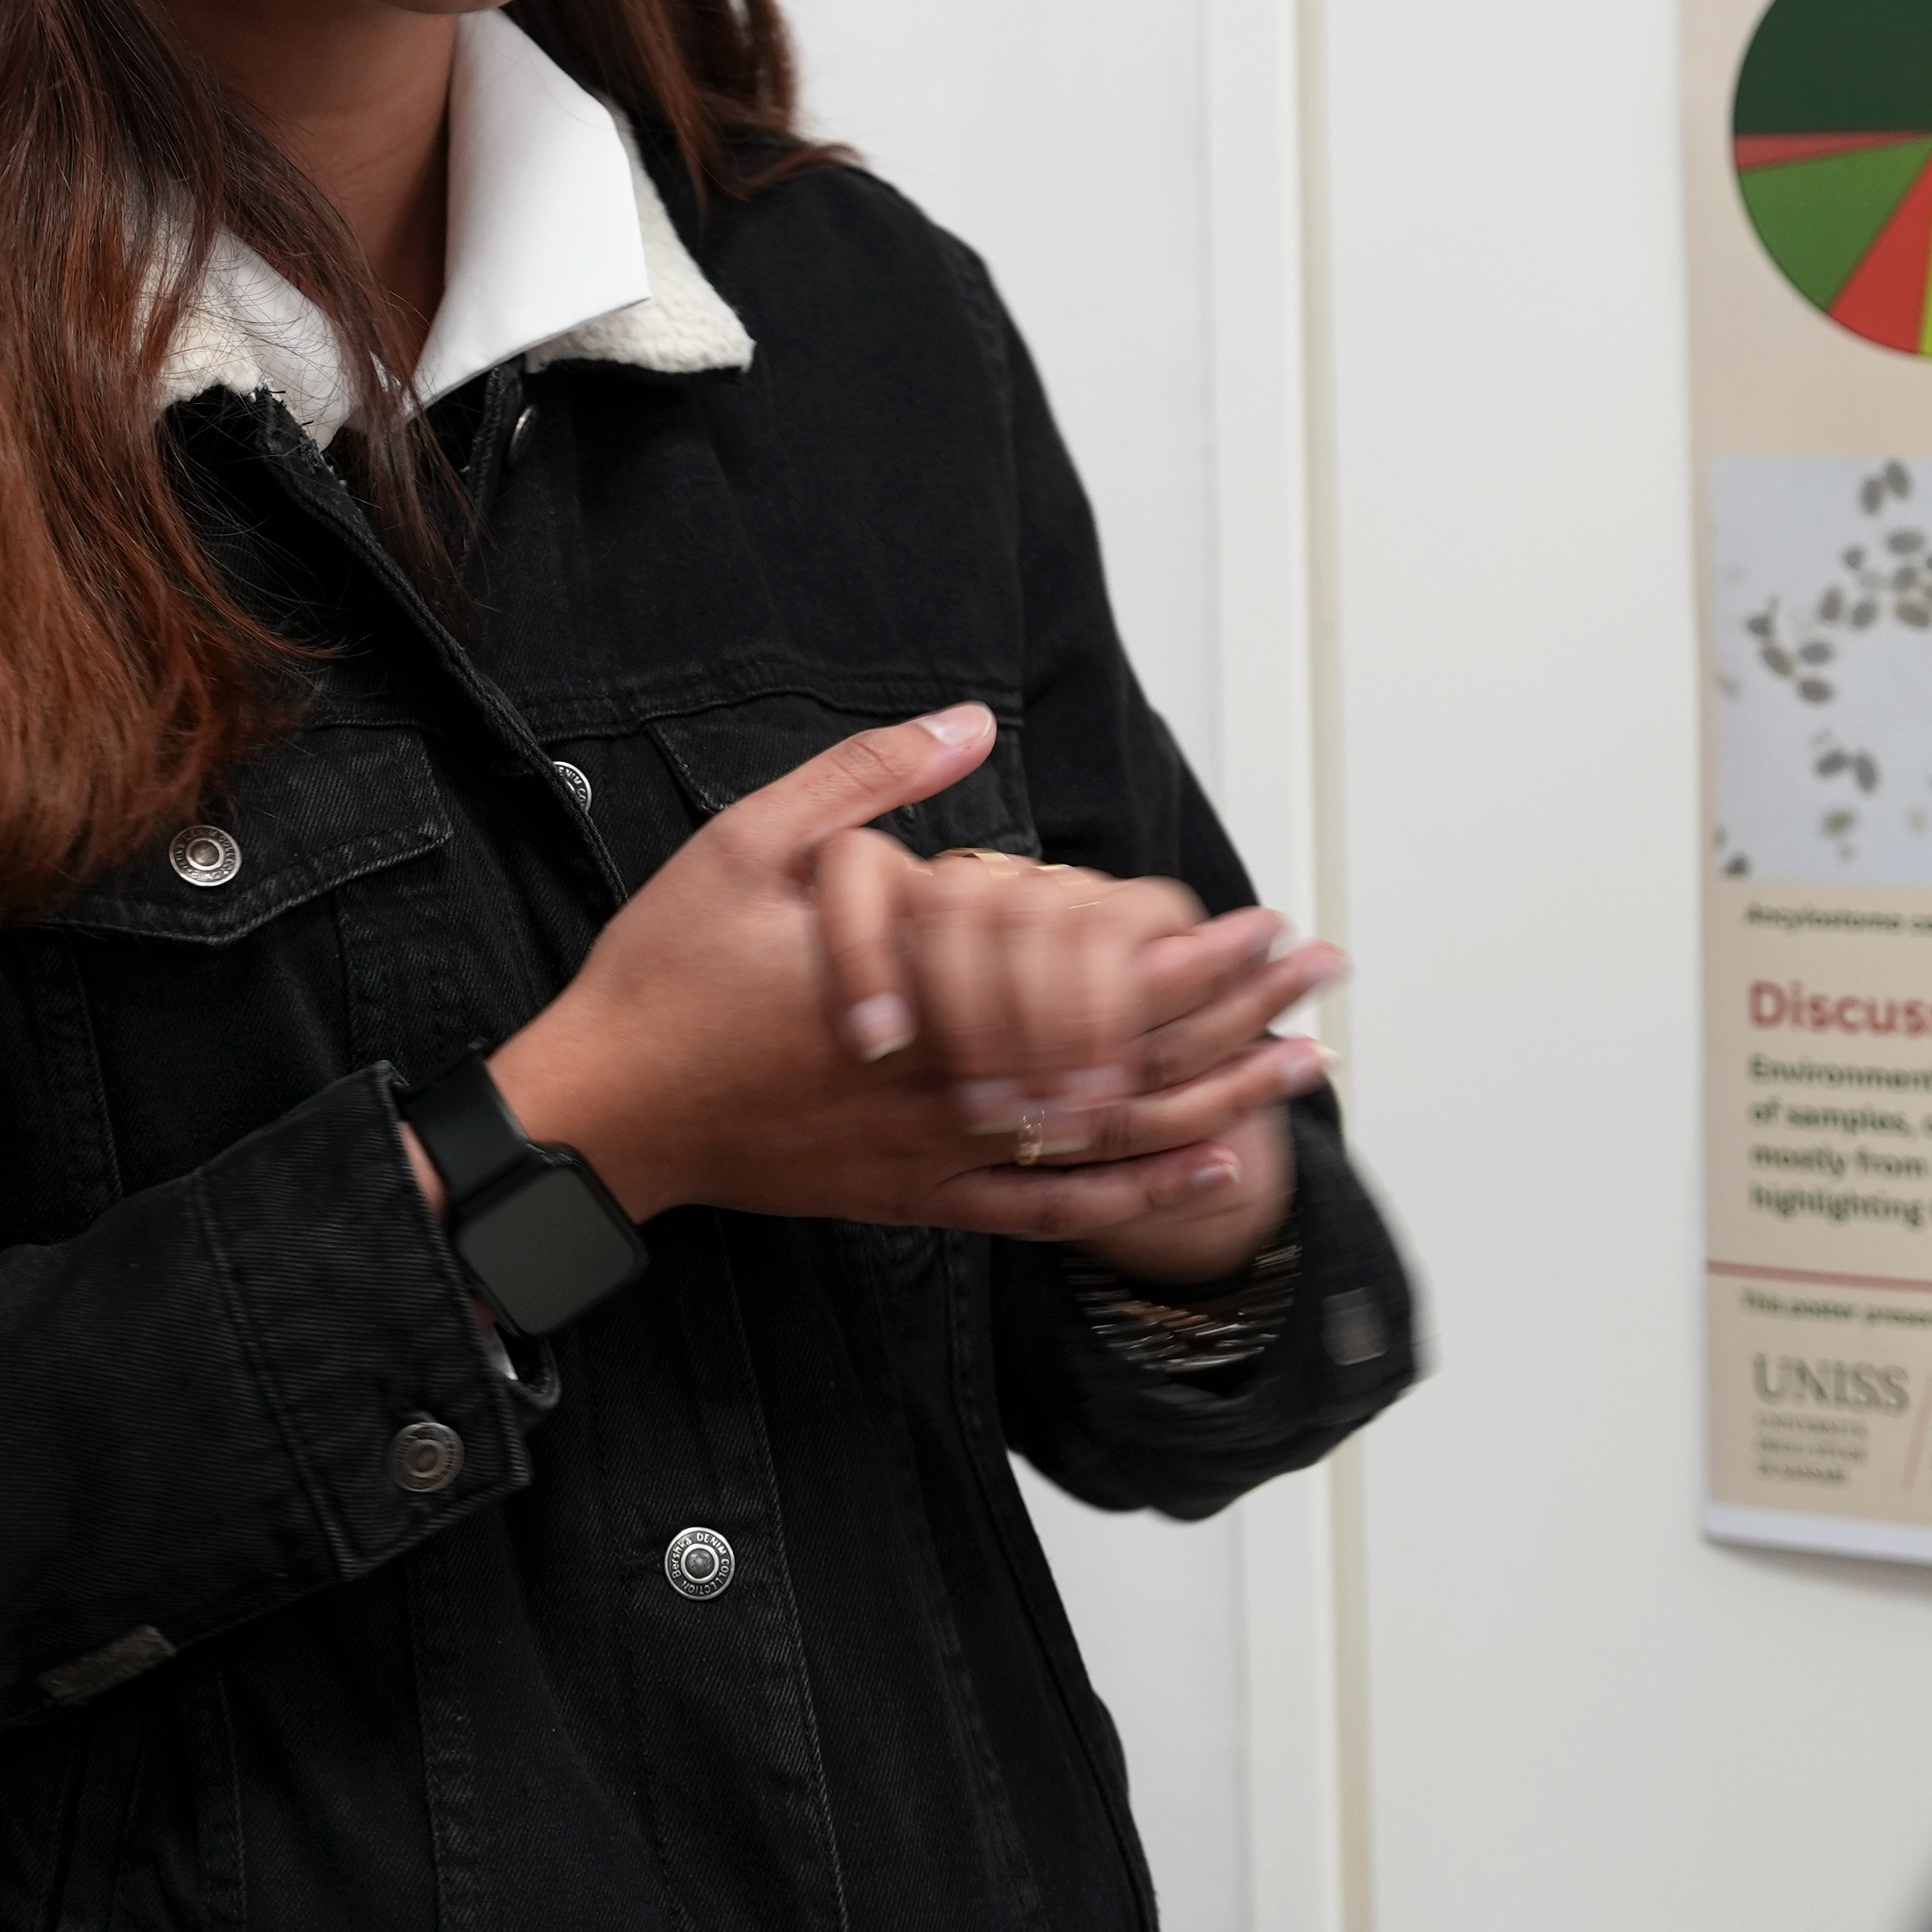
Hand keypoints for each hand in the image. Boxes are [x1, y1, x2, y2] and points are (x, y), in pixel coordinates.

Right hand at [468, 705, 1335, 1253]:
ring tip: (1300, 1072)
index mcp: (921, 986)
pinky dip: (1137, 1196)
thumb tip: (967, 722)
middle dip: (1236, 1015)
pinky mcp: (916, 1196)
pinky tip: (1204, 1172)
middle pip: (1127, 1056)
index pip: (1089, 975)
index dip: (1188, 953)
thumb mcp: (749, 842)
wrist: (608, 1113)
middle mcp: (950, 1079)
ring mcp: (937, 1149)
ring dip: (1215, 1101)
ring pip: (1107, 1139)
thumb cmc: (669, 973)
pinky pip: (1049, 1209)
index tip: (1264, 919)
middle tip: (1324, 985)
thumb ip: (862, 781)